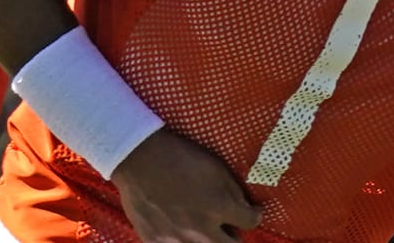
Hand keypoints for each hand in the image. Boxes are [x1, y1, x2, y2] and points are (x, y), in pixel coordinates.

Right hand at [111, 128, 260, 241]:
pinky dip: (184, 241)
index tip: (251, 212)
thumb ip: (234, 194)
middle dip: (234, 235)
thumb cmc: (181, 159)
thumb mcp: (217, 169)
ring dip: (210, 241)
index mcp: (219, 208)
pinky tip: (182, 230)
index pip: (251, 223)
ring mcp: (176, 240)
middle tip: (229, 226)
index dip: (253, 215)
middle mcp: (200, 230)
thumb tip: (248, 210)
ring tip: (205, 229)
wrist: (140, 160)